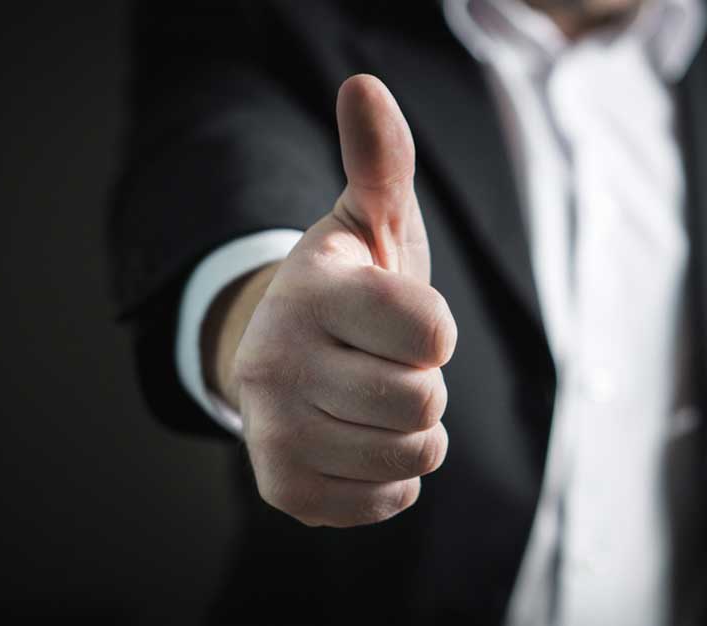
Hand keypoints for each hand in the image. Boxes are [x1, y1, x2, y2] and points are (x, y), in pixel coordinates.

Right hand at [224, 75, 456, 526]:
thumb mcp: (366, 221)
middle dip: (422, 383)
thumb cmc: (348, 290)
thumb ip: (380, 161)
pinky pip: (389, 499)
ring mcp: (273, 431)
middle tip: (382, 363)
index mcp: (311, 290)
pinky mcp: (283, 489)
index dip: (434, 329)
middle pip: (423, 400)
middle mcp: (277, 361)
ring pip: (413, 455)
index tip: (400, 319)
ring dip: (412, 430)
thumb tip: (365, 87)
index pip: (433, 332)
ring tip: (372, 400)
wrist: (285, 357)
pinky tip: (359, 440)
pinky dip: (393, 476)